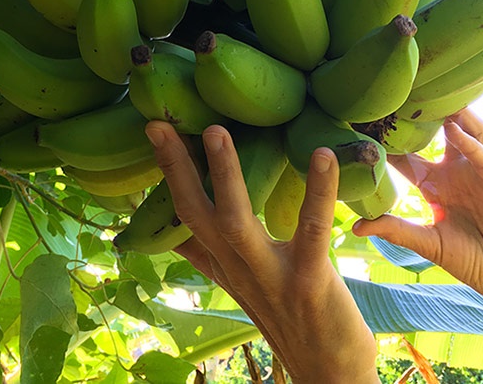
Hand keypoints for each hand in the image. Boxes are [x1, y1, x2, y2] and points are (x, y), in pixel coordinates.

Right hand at [145, 121, 379, 383]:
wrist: (327, 372)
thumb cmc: (289, 317)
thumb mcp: (240, 284)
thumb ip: (208, 256)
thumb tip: (174, 234)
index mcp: (224, 263)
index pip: (184, 213)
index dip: (167, 171)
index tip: (155, 128)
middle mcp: (238, 267)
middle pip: (196, 214)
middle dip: (177, 168)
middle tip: (161, 124)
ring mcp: (271, 275)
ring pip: (236, 221)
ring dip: (224, 177)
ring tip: (217, 132)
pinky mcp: (310, 281)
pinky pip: (311, 231)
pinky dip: (317, 192)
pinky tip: (322, 154)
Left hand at [352, 109, 482, 308]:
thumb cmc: (469, 258)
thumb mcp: (425, 242)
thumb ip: (394, 230)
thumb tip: (355, 227)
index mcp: (433, 184)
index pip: (406, 157)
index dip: (388, 143)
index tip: (365, 125)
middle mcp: (454, 173)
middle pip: (436, 137)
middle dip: (420, 119)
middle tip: (397, 99)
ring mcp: (477, 174)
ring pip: (466, 135)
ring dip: (452, 117)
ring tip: (431, 100)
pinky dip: (469, 142)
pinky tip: (454, 130)